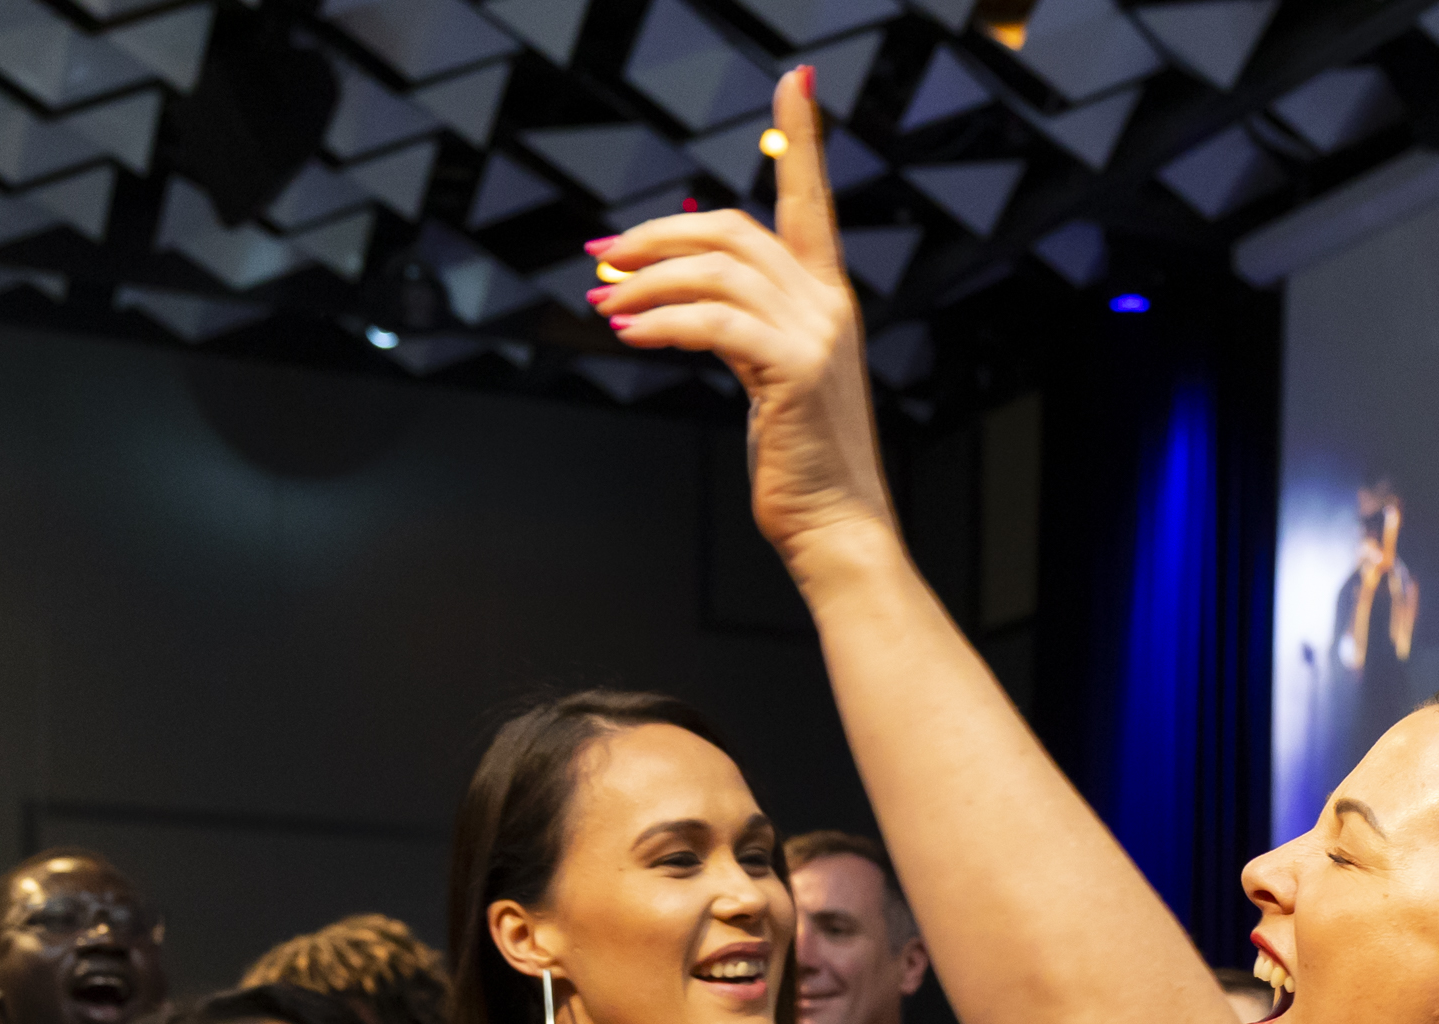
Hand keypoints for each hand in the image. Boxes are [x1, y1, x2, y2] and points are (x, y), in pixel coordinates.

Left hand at [590, 69, 896, 572]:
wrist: (837, 530)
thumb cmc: (799, 463)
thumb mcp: (769, 378)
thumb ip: (735, 324)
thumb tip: (658, 289)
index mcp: (828, 300)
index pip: (810, 200)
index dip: (802, 136)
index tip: (795, 79)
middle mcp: (828, 306)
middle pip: (732, 231)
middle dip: (657, 236)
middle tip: (601, 256)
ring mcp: (815, 336)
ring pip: (714, 271)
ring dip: (644, 280)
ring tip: (602, 301)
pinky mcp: (792, 371)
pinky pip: (709, 322)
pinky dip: (658, 321)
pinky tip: (626, 332)